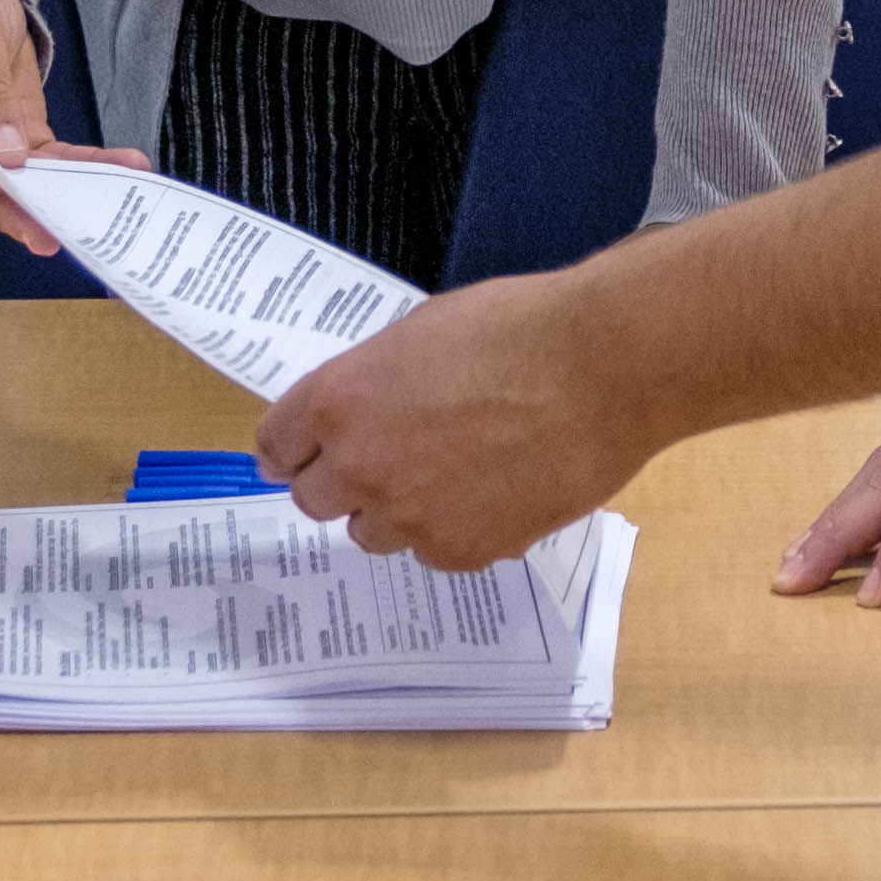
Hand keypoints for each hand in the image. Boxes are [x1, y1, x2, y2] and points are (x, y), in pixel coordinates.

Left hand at [257, 272, 657, 569]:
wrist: (604, 368)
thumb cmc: (520, 329)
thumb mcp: (421, 334)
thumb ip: (373, 383)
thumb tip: (362, 415)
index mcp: (339, 400)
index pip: (276, 446)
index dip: (296, 448)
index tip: (309, 451)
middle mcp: (360, 466)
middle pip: (314, 499)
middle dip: (345, 481)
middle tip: (393, 459)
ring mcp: (409, 517)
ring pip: (373, 533)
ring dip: (398, 510)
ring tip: (456, 473)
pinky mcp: (460, 551)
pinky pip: (433, 551)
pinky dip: (455, 528)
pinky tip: (496, 490)